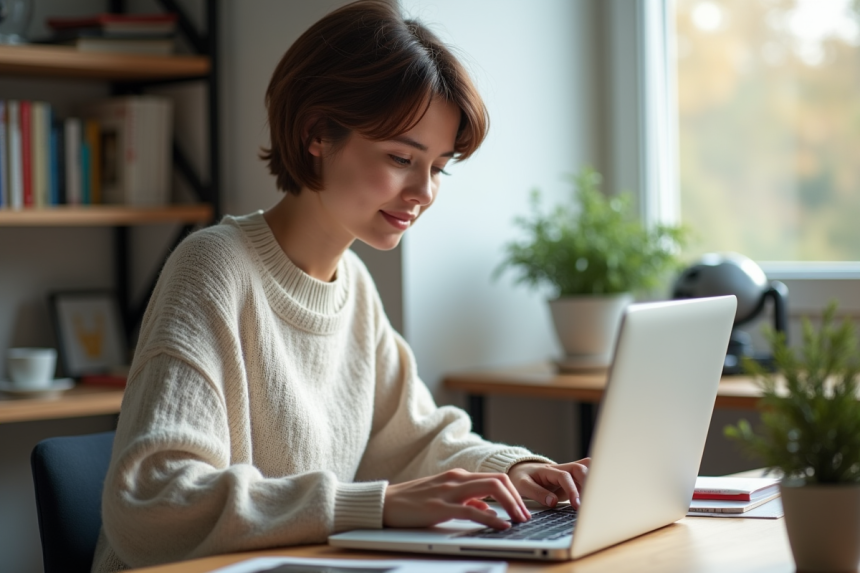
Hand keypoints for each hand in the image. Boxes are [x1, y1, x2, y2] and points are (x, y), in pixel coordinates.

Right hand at [383, 468, 530, 529]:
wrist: (385, 503)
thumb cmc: (413, 501)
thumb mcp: (443, 497)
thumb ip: (466, 501)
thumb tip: (487, 509)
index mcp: (458, 475)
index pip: (495, 478)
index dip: (514, 493)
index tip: (522, 509)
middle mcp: (456, 478)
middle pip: (498, 480)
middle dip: (517, 498)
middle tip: (526, 516)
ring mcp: (448, 491)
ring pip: (490, 489)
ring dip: (510, 505)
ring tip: (520, 520)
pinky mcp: (439, 507)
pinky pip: (471, 511)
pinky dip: (491, 518)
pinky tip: (501, 526)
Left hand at [508, 458, 590, 508]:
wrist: (521, 471)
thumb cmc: (521, 478)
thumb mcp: (522, 485)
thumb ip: (537, 493)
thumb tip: (553, 502)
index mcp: (548, 470)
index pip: (564, 476)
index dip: (571, 489)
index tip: (576, 504)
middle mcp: (561, 469)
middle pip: (580, 468)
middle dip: (588, 483)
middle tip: (590, 503)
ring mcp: (568, 474)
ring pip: (586, 469)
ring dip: (593, 481)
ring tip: (597, 499)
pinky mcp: (572, 481)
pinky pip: (586, 477)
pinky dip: (594, 482)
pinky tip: (598, 495)